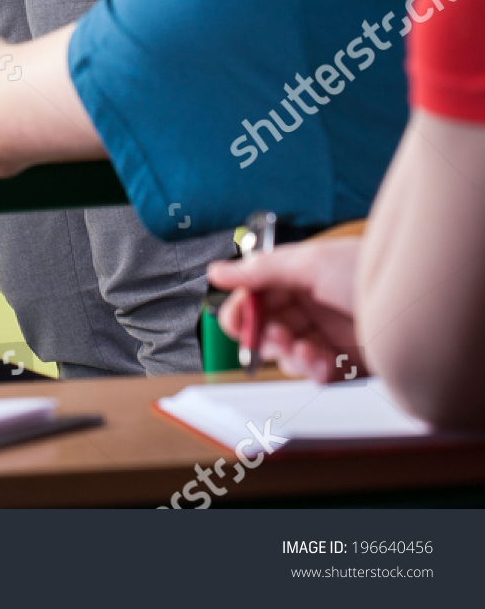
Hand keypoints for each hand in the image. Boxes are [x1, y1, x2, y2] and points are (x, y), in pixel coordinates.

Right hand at [207, 238, 364, 383]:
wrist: (417, 305)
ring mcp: (330, 334)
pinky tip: (322, 361)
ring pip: (290, 354)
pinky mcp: (348, 362)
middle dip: (266, 336)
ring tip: (304, 350)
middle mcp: (313, 305)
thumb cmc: (366, 272)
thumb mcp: (308, 262)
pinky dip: (313, 370)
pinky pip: (317, 372)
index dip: (244, 311)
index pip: (258, 296)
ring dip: (291, 355)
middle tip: (274, 337)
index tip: (237, 324)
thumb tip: (217, 272)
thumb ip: (259, 271)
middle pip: (270, 328)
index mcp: (300, 276)